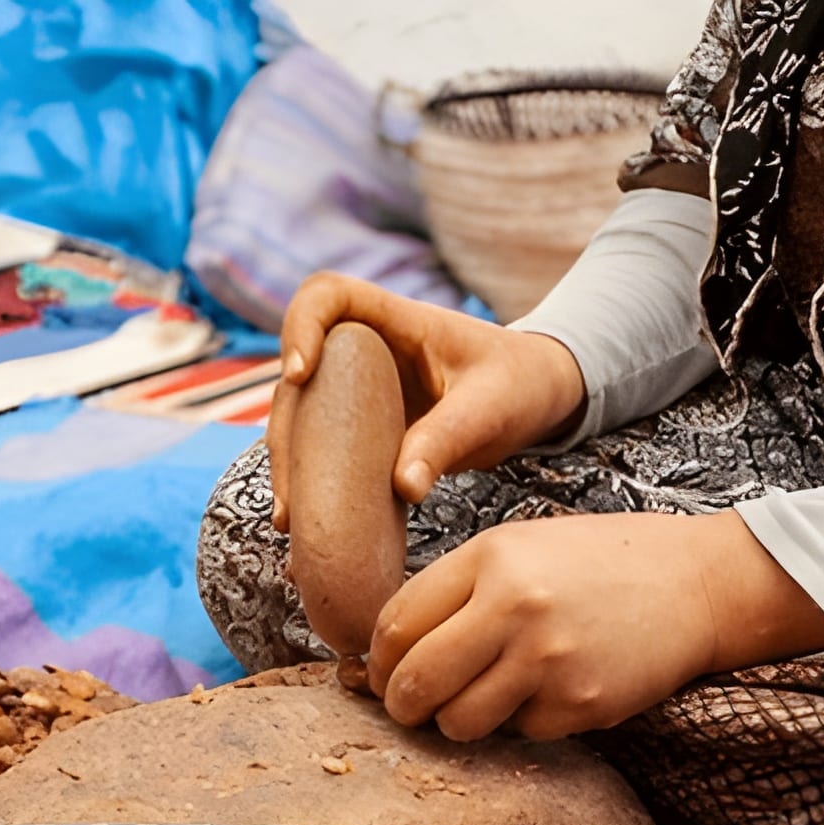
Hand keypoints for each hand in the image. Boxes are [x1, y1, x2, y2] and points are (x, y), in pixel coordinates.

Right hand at [267, 272, 586, 530]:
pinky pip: (326, 450)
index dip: (300, 326)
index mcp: (397, 322)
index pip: (327, 296)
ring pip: (303, 416)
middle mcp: (367, 352)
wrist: (538, 398)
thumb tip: (404, 489)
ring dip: (290, 465)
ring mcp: (360, 391)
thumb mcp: (491, 408)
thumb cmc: (520, 383)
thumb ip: (448, 440)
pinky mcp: (365, 429)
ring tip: (291, 521)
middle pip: (299, 372)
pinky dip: (313, 484)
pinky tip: (307, 528)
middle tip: (291, 486)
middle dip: (285, 427)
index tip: (300, 374)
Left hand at [366, 511, 823, 740]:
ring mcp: (548, 661)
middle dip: (401, 704)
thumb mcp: (522, 547)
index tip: (384, 671)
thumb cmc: (602, 564)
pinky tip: (546, 691)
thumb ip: (457, 589)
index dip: (379, 659)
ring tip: (479, 699)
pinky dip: (521, 723)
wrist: (697, 584)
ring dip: (456, 721)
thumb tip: (387, 651)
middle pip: (415, 682)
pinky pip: (518, 733)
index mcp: (491, 558)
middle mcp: (515, 608)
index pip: (396, 625)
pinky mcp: (579, 706)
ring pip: (458, 722)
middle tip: (409, 706)